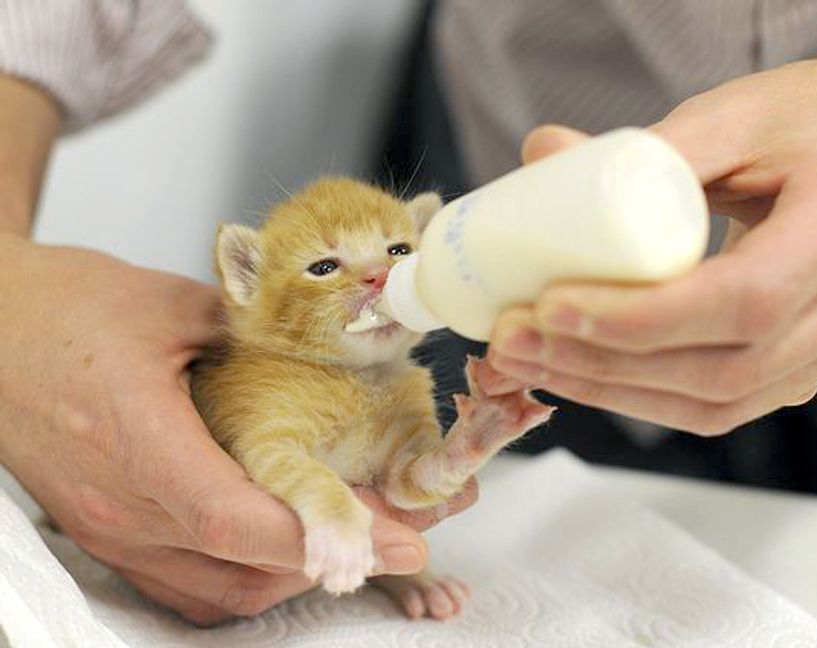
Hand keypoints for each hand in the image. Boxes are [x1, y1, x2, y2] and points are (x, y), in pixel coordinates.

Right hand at [0, 236, 475, 624]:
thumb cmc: (65, 309)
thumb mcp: (169, 305)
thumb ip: (254, 334)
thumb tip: (328, 348)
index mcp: (139, 441)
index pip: (241, 521)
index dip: (327, 535)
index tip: (400, 540)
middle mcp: (122, 506)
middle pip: (245, 566)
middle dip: (335, 556)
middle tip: (404, 535)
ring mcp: (111, 529)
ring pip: (220, 588)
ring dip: (296, 570)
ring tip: (357, 536)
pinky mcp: (108, 533)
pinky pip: (187, 583)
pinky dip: (249, 573)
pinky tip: (287, 542)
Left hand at [488, 58, 816, 434]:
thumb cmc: (808, 125)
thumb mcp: (732, 115)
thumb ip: (641, 147)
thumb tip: (539, 157)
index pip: (745, 300)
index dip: (642, 317)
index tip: (552, 305)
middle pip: (725, 370)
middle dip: (605, 364)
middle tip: (517, 340)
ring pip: (718, 404)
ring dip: (611, 390)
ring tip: (530, 361)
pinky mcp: (804, 368)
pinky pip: (720, 405)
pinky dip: (642, 395)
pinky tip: (580, 371)